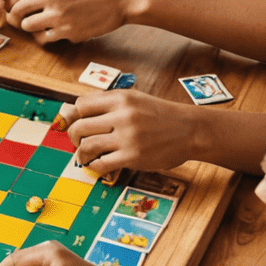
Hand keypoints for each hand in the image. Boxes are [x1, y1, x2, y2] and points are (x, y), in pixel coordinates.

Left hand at [3, 0, 140, 42]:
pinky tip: (56, 31)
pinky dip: (47, 36)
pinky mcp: (69, 30)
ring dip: (31, 28)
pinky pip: (45, 38)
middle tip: (21, 20)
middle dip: (15, 17)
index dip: (10, 3)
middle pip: (16, 10)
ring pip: (27, 26)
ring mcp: (60, 14)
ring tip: (41, 26)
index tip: (13, 8)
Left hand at [63, 90, 202, 174]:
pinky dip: (95, 167)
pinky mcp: (133, 157)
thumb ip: (109, 104)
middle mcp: (123, 115)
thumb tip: (77, 113)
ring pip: (87, 146)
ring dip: (81, 154)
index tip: (78, 123)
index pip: (81, 104)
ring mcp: (127, 137)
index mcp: (121, 98)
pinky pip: (101, 164)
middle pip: (79, 127)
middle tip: (77, 141)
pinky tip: (98, 165)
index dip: (76, 116)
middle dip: (74, 136)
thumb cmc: (161, 115)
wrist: (191, 130)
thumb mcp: (135, 99)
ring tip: (84, 156)